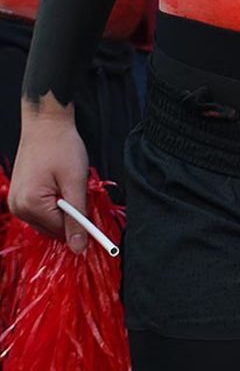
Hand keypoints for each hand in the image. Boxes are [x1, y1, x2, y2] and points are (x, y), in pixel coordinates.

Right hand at [9, 102, 90, 251]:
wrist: (46, 122)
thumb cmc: (62, 146)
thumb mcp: (75, 181)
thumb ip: (77, 217)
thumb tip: (78, 248)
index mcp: (30, 205)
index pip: (61, 231)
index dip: (81, 222)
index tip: (92, 210)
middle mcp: (18, 208)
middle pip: (53, 228)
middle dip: (70, 214)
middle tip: (78, 190)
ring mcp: (16, 202)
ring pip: (48, 220)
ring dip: (63, 208)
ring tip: (67, 183)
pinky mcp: (20, 195)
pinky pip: (41, 210)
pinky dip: (54, 202)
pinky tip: (59, 183)